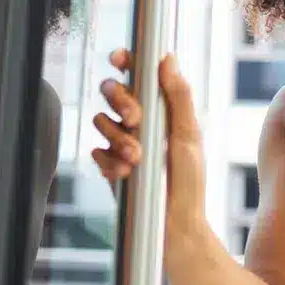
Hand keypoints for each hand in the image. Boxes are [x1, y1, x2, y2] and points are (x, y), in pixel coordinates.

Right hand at [91, 49, 207, 243]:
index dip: (126, 61)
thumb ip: (178, 96)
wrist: (175, 225)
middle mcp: (138, 121)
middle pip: (112, 91)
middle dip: (120, 101)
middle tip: (135, 119)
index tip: (119, 60)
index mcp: (160, 109)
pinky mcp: (109, 164)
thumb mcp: (188, 135)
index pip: (137, 75)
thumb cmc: (189, 182)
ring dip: (117, 137)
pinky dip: (110, 161)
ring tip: (137, 158)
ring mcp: (121, 142)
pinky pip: (96, 151)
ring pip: (100, 120)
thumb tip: (168, 59)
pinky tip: (126, 174)